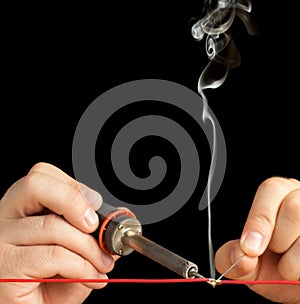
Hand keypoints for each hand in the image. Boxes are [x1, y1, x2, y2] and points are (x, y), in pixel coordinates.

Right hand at [0, 162, 115, 303]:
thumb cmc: (51, 285)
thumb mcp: (74, 251)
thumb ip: (88, 232)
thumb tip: (112, 219)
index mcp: (21, 209)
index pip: (41, 175)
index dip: (73, 186)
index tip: (95, 205)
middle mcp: (5, 219)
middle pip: (36, 185)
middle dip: (75, 202)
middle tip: (95, 226)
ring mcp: (1, 242)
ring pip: (54, 225)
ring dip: (89, 247)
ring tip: (103, 263)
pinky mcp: (6, 267)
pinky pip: (55, 254)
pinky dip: (81, 266)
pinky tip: (91, 277)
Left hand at [215, 177, 299, 302]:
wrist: (298, 283)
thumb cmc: (274, 266)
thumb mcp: (249, 263)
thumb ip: (233, 257)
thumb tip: (241, 256)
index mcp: (280, 194)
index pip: (272, 189)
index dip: (259, 220)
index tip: (249, 249)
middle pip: (294, 208)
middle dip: (279, 240)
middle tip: (275, 254)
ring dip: (295, 260)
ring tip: (290, 266)